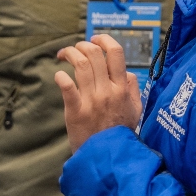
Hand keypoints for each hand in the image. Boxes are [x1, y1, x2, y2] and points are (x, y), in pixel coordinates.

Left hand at [55, 34, 142, 151]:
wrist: (109, 157)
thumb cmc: (120, 133)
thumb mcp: (136, 109)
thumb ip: (133, 89)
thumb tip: (127, 73)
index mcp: (122, 88)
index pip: (116, 53)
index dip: (104, 39)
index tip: (95, 39)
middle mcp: (107, 91)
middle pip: (94, 54)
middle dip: (82, 45)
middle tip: (75, 48)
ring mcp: (92, 100)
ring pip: (80, 65)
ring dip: (69, 54)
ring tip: (63, 55)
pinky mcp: (76, 111)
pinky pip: (67, 87)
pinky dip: (61, 77)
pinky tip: (59, 75)